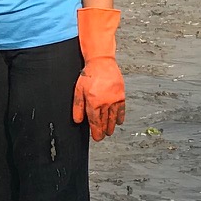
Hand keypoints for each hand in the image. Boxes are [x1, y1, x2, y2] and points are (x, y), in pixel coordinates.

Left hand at [72, 6, 125, 141]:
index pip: (95, 122)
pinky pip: (121, 109)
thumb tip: (78, 121)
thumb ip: (78, 106)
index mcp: (93, 102)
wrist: (101, 62)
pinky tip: (119, 122)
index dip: (96, 131)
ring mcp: (114, 99)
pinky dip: (120, 117)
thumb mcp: (78, 90)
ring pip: (113, 117)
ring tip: (110, 132)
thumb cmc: (89, 75)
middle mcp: (105, 102)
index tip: (97, 138)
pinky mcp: (121, 95)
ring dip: (111, 126)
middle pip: (104, 121)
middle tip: (102, 136)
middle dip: (103, 130)